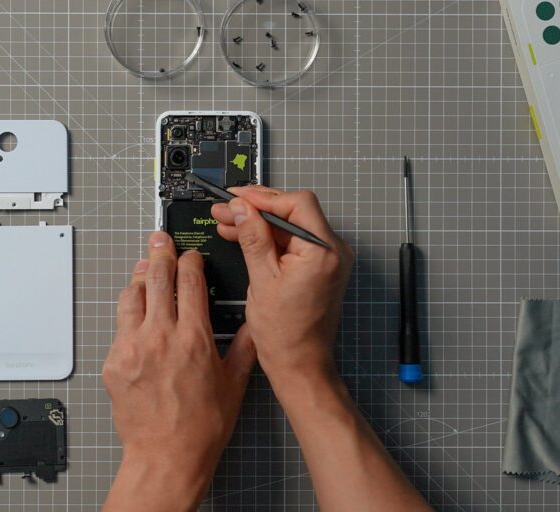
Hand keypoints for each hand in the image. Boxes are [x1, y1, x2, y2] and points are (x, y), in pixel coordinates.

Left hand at [102, 231, 256, 510]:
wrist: (166, 456)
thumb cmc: (200, 427)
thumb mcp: (234, 383)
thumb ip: (243, 347)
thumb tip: (252, 325)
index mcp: (193, 338)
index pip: (189, 281)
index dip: (190, 260)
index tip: (191, 254)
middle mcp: (160, 337)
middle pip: (155, 277)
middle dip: (159, 253)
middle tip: (160, 240)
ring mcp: (132, 348)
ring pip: (131, 296)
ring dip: (139, 277)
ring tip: (144, 268)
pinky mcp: (114, 362)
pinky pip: (119, 325)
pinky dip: (129, 312)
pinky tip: (136, 310)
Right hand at [211, 187, 352, 387]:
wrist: (300, 363)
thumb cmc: (286, 334)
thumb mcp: (262, 279)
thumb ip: (253, 238)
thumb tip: (242, 210)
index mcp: (323, 251)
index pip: (297, 203)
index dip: (264, 197)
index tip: (238, 198)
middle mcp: (333, 251)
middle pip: (294, 211)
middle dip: (257, 208)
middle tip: (226, 209)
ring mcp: (328, 259)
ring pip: (291, 226)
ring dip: (259, 223)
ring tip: (227, 222)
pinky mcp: (319, 267)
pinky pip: (293, 242)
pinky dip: (269, 239)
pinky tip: (244, 236)